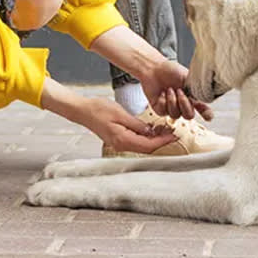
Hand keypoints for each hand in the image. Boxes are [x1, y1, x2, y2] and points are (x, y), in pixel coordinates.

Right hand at [39, 77, 175, 153]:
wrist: (82, 110)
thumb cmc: (98, 109)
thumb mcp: (121, 113)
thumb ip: (137, 124)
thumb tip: (152, 132)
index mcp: (123, 140)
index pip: (149, 145)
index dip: (163, 141)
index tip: (174, 135)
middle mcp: (122, 145)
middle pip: (147, 148)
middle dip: (161, 141)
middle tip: (173, 132)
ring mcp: (119, 143)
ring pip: (142, 145)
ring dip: (154, 139)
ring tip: (166, 129)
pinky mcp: (118, 139)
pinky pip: (135, 141)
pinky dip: (146, 136)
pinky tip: (152, 128)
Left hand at [139, 59, 212, 120]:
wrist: (154, 69)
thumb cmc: (170, 70)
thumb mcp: (187, 78)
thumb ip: (196, 89)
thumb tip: (204, 96)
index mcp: (192, 96)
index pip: (203, 109)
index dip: (206, 114)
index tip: (208, 116)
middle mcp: (183, 104)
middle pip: (189, 116)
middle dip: (184, 104)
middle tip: (180, 91)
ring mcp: (171, 108)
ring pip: (176, 115)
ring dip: (172, 101)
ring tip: (169, 89)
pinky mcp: (160, 109)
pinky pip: (164, 112)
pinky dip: (163, 101)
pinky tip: (162, 93)